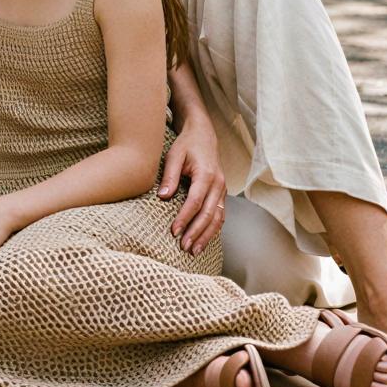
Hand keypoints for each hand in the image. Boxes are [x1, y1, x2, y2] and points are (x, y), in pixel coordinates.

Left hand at [159, 113, 226, 254]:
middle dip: (196, 232)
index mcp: (206, 175)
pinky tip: (204, 240)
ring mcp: (222, 190)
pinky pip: (220, 215)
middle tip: (184, 247)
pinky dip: (213, 229)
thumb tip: (164, 196)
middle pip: (208, 214)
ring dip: (206, 235)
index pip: (195, 202)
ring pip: (217, 218)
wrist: (203, 135)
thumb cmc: (186, 145)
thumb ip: (170, 176)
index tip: (174, 231)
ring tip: (194, 250)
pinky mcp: (221, 194)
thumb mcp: (174, 155)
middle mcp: (218, 184)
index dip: (185, 218)